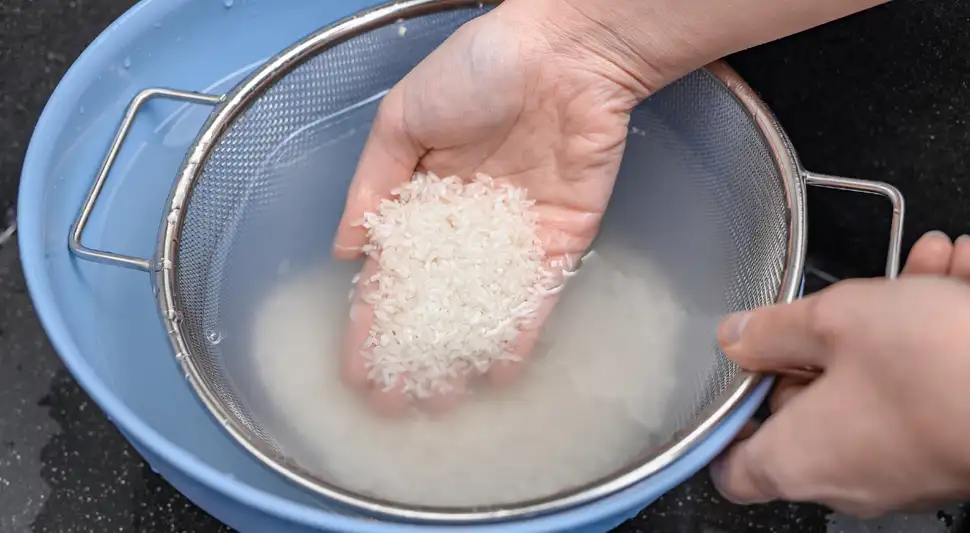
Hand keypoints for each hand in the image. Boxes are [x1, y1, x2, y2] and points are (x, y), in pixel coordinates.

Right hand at [332, 1, 649, 413]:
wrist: (564, 54)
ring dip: (461, 350)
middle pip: (435, 297)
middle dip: (413, 347)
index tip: (356, 364)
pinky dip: (519, 332)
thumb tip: (345, 249)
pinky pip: (536, 294)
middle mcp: (466, 222)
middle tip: (394, 399)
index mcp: (424, 193)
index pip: (393, 268)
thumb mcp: (402, 118)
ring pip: (482, 304)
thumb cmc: (478, 70)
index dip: (373, 316)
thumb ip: (372, 185)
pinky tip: (497, 371)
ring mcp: (514, 234)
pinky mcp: (559, 239)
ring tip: (439, 399)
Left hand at [711, 231, 969, 516]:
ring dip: (888, 326)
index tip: (739, 375)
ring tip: (922, 268)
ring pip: (873, 387)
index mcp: (799, 459)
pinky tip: (954, 279)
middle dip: (821, 344)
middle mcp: (847, 477)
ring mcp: (900, 468)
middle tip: (840, 303)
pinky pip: (922, 392)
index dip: (729, 422)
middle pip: (804, 410)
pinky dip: (930, 341)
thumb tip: (737, 338)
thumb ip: (773, 330)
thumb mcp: (836, 321)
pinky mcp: (945, 449)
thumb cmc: (942, 369)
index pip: (734, 466)